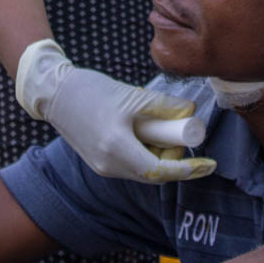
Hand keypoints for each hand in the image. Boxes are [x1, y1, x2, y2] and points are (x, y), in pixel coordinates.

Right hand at [15, 41, 215, 182]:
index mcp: (117, 149)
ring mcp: (103, 166)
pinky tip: (144, 127)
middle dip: (174, 155)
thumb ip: (165, 106)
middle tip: (179, 128)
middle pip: (154, 172)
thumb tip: (190, 113)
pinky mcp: (99, 161)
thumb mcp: (133, 96)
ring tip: (157, 121)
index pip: (161, 171)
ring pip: (143, 167)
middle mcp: (109, 165)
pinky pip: (131, 162)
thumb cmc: (91, 90)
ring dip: (159, 151)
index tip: (209, 164)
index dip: (189, 170)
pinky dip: (145, 149)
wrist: (54, 92)